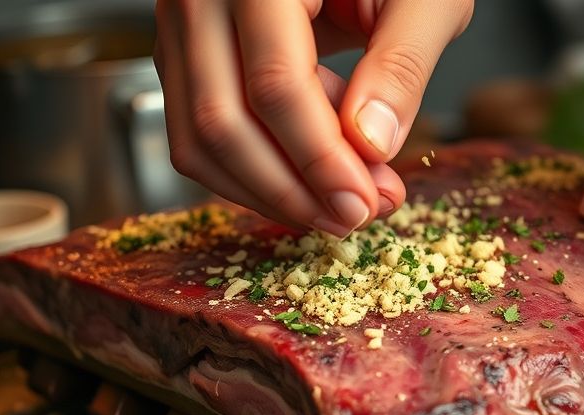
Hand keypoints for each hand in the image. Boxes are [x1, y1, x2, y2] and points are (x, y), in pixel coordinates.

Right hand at [154, 0, 472, 235]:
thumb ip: (401, 64)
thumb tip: (370, 146)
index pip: (275, 84)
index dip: (321, 159)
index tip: (365, 205)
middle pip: (223, 122)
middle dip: (293, 189)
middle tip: (353, 219)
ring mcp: (182, 26)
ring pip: (199, 140)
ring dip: (269, 192)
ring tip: (339, 205)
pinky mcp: (186, 56)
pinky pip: (200, 132)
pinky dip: (253, 170)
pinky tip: (311, 177)